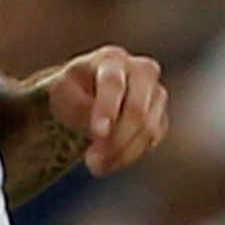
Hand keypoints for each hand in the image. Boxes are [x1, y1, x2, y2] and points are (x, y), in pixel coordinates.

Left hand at [46, 46, 168, 176]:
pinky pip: (151, 140)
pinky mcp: (161, 116)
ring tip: (95, 165)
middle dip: (115, 140)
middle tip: (91, 161)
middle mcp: (141, 71)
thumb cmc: (74, 89)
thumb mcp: (64, 93)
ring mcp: (156, 93)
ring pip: (148, 129)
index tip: (97, 133)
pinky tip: (109, 160)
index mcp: (111, 59)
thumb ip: (82, 108)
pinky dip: (129, 155)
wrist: (88, 93)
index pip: (113, 83)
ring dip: (121, 153)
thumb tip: (106, 132)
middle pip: (137, 109)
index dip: (107, 108)